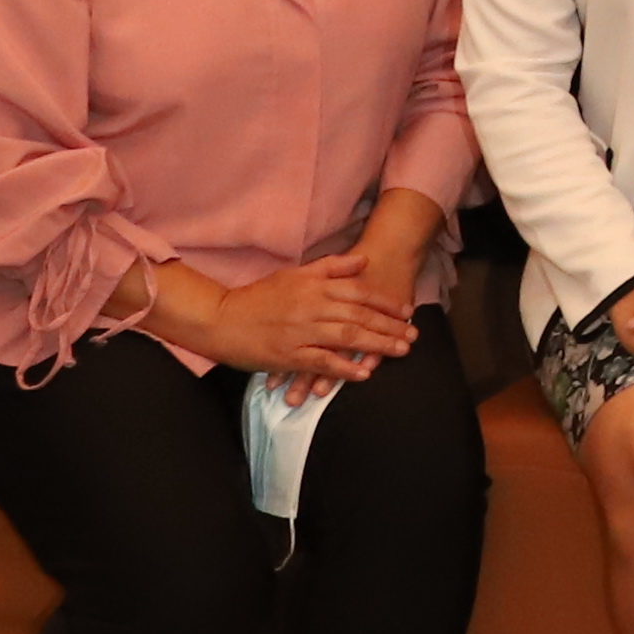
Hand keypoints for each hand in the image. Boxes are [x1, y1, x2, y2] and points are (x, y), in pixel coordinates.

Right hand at [157, 249, 415, 385]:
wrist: (220, 318)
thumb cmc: (259, 295)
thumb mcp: (295, 273)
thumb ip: (331, 267)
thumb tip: (364, 260)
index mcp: (314, 286)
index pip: (360, 292)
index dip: (386, 302)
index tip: (407, 311)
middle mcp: (312, 307)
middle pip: (359, 316)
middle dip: (390, 326)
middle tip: (413, 336)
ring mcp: (301, 332)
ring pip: (347, 337)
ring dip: (377, 345)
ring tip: (400, 351)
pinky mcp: (288, 355)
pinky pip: (322, 362)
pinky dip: (344, 368)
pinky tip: (364, 373)